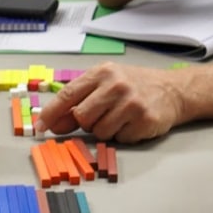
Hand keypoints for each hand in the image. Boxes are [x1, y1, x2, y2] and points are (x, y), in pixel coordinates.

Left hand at [39, 62, 182, 142]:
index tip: (40, 127)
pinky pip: (119, 139)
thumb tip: (54, 124)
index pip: (68, 95)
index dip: (51, 114)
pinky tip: (133, 123)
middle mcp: (116, 85)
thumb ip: (79, 101)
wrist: (172, 90)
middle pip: (82, 117)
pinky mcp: (144, 120)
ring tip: (120, 117)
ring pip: (99, 132)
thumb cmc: (135, 85)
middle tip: (102, 115)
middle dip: (86, 123)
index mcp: (102, 73)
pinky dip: (123, 135)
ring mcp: (131, 103)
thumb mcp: (105, 84)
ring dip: (106, 130)